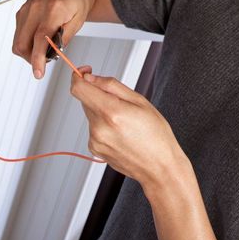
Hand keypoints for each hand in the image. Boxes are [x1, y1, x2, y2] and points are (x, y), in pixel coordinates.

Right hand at [12, 0, 96, 77]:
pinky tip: (39, 41)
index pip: (41, 38)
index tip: (38, 73)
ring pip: (18, 42)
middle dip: (32, 59)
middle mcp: (35, 8)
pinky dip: (26, 43)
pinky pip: (18, 35)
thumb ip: (65, 36)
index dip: (38, 58)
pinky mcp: (21, 12)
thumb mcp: (79, 18)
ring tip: (45, 50)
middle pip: (23, 43)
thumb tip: (53, 54)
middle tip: (47, 61)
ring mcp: (26, 9)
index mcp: (54, 9)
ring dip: (28, 53)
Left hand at [71, 68, 187, 190]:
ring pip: (90, 113)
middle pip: (86, 99)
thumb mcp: (140, 100)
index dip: (78, 76)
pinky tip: (120, 132)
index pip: (79, 89)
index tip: (85, 72)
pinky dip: (103, 124)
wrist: (159, 167)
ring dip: (102, 110)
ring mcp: (95, 141)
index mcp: (111, 112)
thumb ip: (111, 85)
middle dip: (98, 95)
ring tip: (125, 121)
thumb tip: (91, 78)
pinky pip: (93, 128)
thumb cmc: (156, 135)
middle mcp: (99, 128)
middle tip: (121, 102)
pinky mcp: (95, 149)